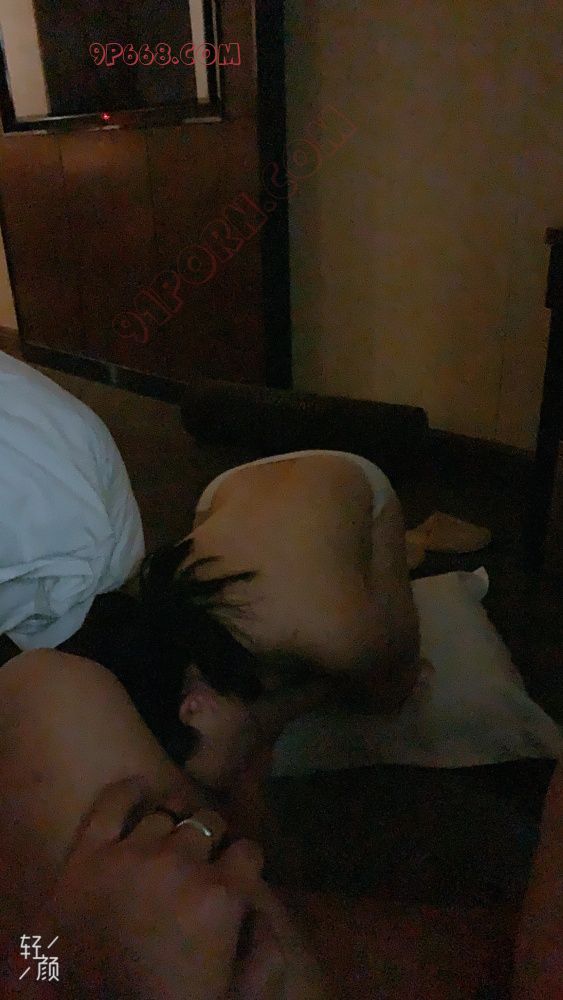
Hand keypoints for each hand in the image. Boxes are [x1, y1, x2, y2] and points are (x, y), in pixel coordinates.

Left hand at [22, 778, 326, 998]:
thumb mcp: (234, 995)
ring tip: (171, 834)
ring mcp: (132, 854)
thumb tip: (264, 913)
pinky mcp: (88, 855)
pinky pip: (112, 805)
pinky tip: (139, 790)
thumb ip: (264, 954)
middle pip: (207, 823)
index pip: (247, 851)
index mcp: (220, 896)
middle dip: (211, 838)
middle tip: (202, 857)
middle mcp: (180, 863)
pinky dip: (128, 792)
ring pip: (164, 813)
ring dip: (174, 823)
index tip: (236, 873)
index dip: (244, 862)